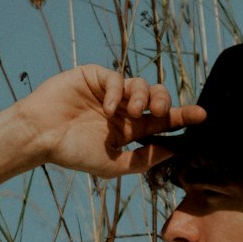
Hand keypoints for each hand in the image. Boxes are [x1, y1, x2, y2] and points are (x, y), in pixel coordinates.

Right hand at [18, 64, 204, 178]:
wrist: (41, 136)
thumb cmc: (73, 153)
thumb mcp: (114, 164)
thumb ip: (144, 159)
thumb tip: (175, 150)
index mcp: (130, 130)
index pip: (162, 122)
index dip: (183, 117)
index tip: (202, 116)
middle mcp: (123, 109)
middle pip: (157, 98)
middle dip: (165, 103)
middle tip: (162, 113)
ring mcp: (110, 92)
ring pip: (141, 85)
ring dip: (144, 97)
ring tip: (134, 112)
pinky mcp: (95, 77)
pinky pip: (116, 78)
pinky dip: (116, 92)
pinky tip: (109, 108)